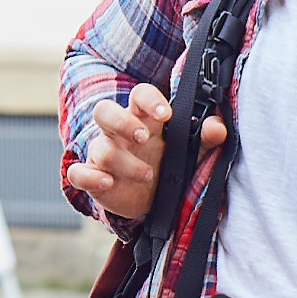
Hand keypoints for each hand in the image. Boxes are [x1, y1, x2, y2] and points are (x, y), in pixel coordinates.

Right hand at [64, 82, 227, 220]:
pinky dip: (89, 176)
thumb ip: (205, 139)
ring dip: (124, 162)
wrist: (151, 202)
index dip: (149, 100)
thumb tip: (218, 127)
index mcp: (143, 119)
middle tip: (144, 137)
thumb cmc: (168, 167)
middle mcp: (118, 133)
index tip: (166, 113)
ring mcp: (102, 153)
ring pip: (100, 147)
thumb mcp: (191, 154)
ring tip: (148, 175)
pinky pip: (78, 172)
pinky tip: (107, 183)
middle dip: (122, 121)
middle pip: (105, 111)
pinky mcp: (92, 176)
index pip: (138, 96)